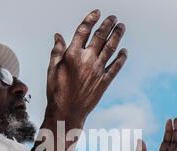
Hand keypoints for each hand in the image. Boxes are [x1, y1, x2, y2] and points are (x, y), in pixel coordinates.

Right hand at [44, 9, 127, 124]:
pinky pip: (116, 66)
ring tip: (121, 27)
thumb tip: (58, 36)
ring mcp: (97, 70)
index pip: (83, 31)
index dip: (91, 19)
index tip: (97, 12)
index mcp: (71, 54)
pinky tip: (124, 51)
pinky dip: (122, 58)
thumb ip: (57, 50)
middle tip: (113, 18)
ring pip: (111, 48)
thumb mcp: (52, 69)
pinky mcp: (104, 82)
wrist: (66, 112)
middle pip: (100, 36)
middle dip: (108, 24)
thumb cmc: (56, 91)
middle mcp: (86, 60)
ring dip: (117, 36)